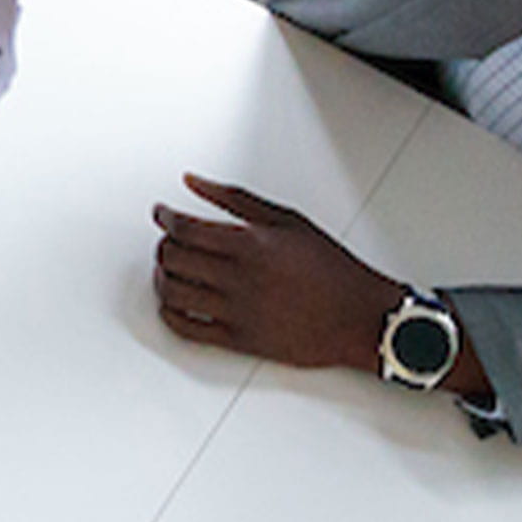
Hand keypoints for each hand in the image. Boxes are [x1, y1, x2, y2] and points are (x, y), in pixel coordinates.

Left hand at [149, 174, 420, 376]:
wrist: (360, 316)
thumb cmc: (331, 269)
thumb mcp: (287, 220)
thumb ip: (234, 199)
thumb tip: (193, 181)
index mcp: (249, 243)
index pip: (183, 227)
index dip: (164, 217)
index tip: (161, 213)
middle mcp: (238, 277)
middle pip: (172, 257)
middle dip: (163, 245)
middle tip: (168, 241)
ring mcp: (236, 311)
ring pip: (172, 292)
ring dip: (162, 277)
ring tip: (170, 270)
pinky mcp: (239, 340)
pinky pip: (186, 328)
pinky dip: (170, 313)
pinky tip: (174, 302)